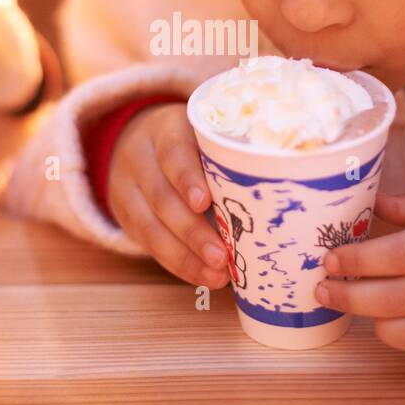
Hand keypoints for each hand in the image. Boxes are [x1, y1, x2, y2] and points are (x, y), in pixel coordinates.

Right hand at [107, 102, 230, 288]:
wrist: (136, 140)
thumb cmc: (192, 141)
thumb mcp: (206, 134)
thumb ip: (232, 154)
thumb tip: (279, 194)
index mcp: (166, 129)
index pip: (173, 151)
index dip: (187, 179)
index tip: (204, 202)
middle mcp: (140, 156)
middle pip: (161, 196)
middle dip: (192, 231)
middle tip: (222, 256)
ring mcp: (126, 188)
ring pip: (150, 226)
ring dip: (185, 256)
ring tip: (217, 275)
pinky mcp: (125, 216)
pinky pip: (148, 244)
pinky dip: (177, 263)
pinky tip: (202, 276)